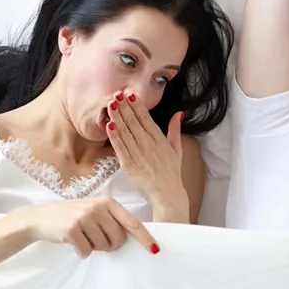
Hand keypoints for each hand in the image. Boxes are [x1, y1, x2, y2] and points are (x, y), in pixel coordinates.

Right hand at [22, 196, 159, 257]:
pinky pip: (87, 251)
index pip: (132, 222)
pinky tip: (74, 243)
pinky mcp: (71, 229)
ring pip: (103, 246)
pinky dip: (82, 252)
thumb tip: (133, 238)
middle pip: (118, 239)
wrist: (41, 217)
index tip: (154, 249)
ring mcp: (84, 217)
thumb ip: (112, 220)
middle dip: (110, 245)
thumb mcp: (94, 211)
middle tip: (97, 240)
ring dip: (95, 248)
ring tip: (83, 238)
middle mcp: (98, 207)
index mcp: (108, 202)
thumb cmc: (73, 216)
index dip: (144, 237)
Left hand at [105, 91, 187, 218]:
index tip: (129, 94)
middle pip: (133, 122)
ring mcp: (138, 155)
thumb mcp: (177, 148)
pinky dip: (114, 136)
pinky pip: (120, 148)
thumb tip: (179, 113)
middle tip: (116, 94)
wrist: (167, 193)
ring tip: (110, 104)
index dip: (137, 105)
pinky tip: (109, 125)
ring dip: (116, 117)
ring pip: (125, 132)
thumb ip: (175, 129)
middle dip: (124, 107)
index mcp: (160, 140)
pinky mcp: (129, 165)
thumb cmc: (171, 172)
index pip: (146, 118)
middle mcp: (149, 145)